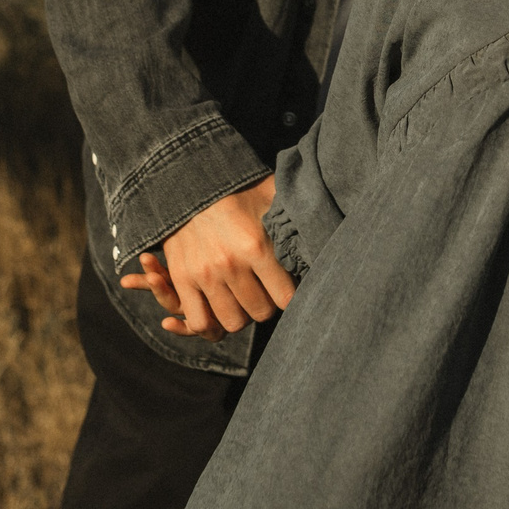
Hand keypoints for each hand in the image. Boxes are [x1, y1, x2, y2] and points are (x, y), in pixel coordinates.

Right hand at [117, 177, 292, 337]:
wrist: (188, 182)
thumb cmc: (239, 190)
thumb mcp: (273, 194)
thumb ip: (297, 214)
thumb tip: (326, 226)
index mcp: (257, 245)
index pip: (286, 298)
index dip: (289, 296)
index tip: (286, 287)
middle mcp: (231, 264)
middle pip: (260, 312)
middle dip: (266, 304)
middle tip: (265, 291)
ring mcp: (205, 275)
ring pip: (233, 322)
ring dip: (241, 315)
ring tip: (243, 300)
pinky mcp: (182, 279)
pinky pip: (199, 321)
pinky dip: (210, 327)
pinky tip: (219, 315)